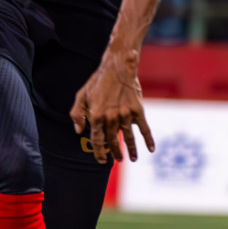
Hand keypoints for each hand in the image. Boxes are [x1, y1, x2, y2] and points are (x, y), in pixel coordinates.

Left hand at [71, 48, 154, 164]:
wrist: (117, 67)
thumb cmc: (97, 82)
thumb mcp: (81, 95)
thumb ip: (76, 114)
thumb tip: (79, 131)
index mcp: (97, 115)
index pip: (97, 139)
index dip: (99, 152)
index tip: (101, 160)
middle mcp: (111, 117)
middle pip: (112, 140)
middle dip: (115, 153)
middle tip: (117, 160)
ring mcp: (125, 114)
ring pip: (128, 137)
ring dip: (130, 150)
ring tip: (132, 159)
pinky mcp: (138, 110)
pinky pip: (144, 128)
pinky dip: (148, 139)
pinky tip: (151, 149)